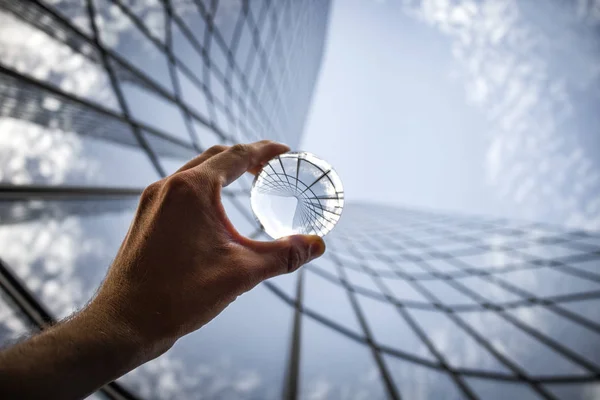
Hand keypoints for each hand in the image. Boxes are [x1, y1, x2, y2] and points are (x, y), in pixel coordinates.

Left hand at [86, 141, 325, 355]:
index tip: (286, 152)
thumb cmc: (179, 296)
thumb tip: (317, 245)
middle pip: (215, 157)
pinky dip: (204, 188)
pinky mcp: (146, 217)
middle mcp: (168, 187)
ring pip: (195, 172)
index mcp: (191, 190)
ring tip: (247, 182)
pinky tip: (215, 209)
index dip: (266, 151)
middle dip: (246, 158)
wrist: (124, 322)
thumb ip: (283, 255)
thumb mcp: (241, 273)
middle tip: (271, 167)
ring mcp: (152, 201)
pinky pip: (180, 189)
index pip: (237, 156)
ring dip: (223, 172)